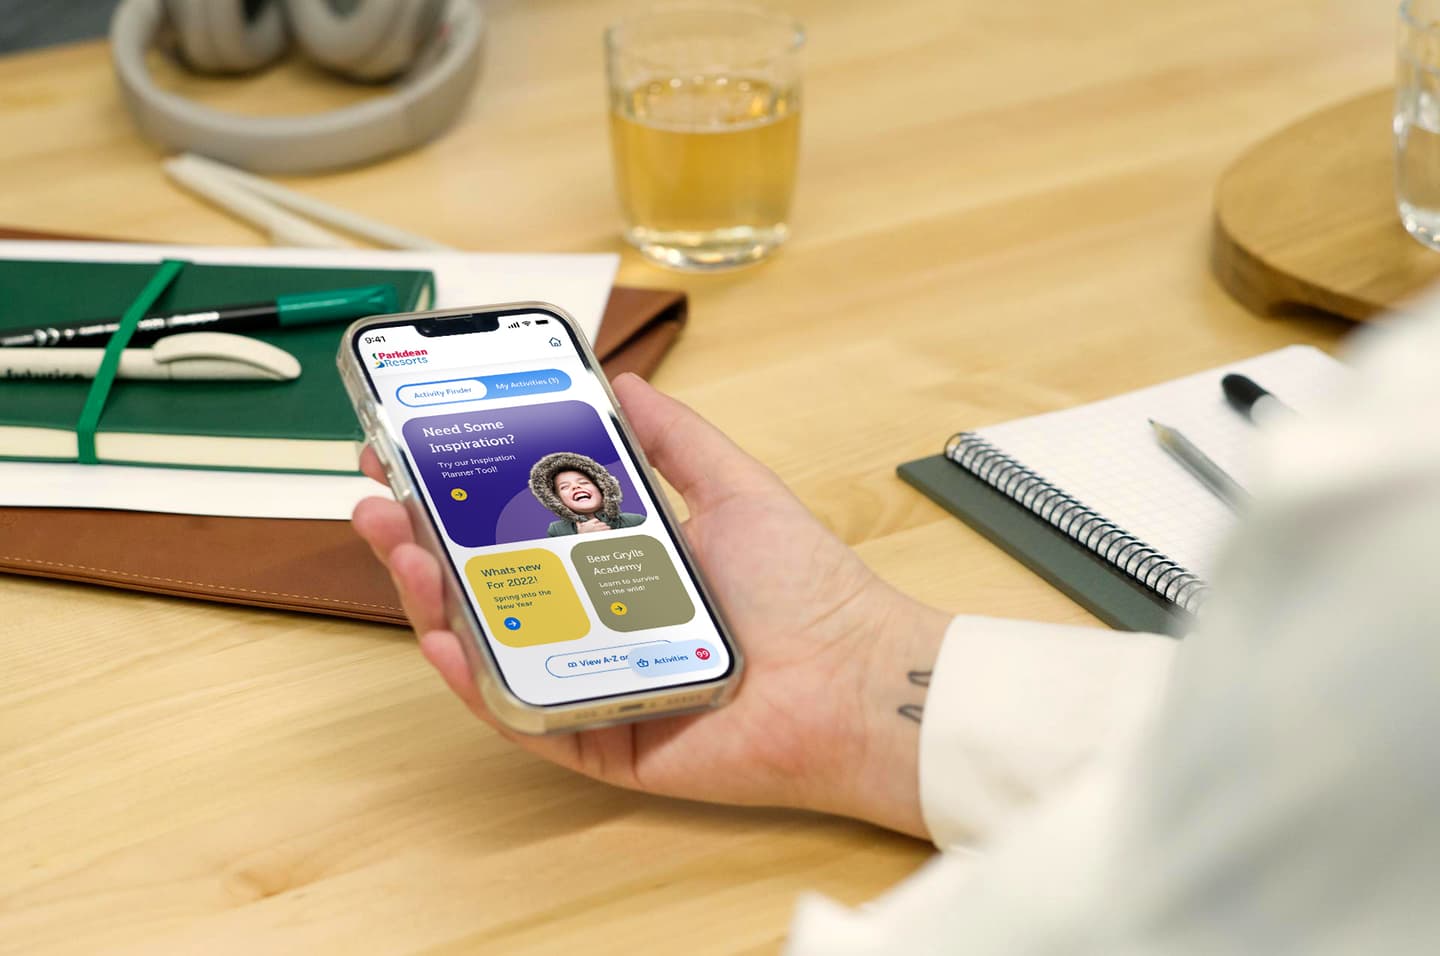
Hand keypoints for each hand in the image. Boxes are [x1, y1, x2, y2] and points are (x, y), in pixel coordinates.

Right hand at [353, 373, 949, 835]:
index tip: (411, 449)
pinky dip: (477, 682)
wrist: (854, 679)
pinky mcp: (597, 740)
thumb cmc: (805, 590)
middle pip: (487, 584)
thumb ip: (676, 439)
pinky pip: (522, 713)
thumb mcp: (735, 490)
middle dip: (422, 539)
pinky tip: (444, 636)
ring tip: (399, 547)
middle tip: (378, 496)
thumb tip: (623, 377)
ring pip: (490, 647)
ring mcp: (588, 682)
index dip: (460, 492)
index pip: (517, 527)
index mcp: (617, 566)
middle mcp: (593, 623)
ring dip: (432, 599)